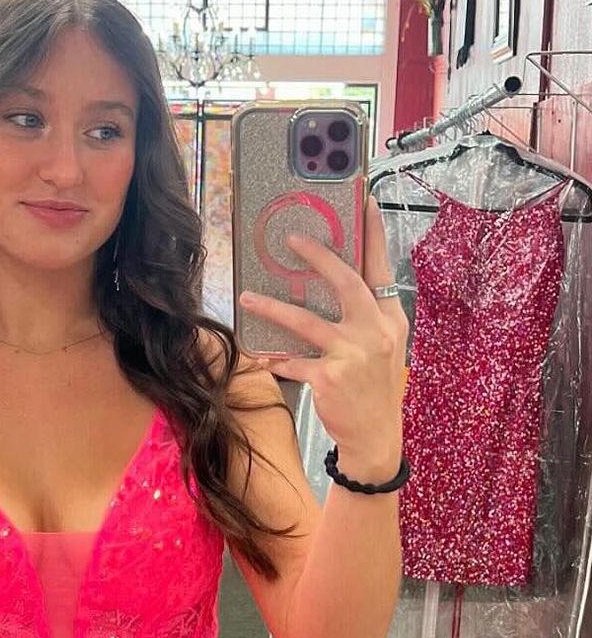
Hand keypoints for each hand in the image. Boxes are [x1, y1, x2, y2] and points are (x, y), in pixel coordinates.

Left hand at [238, 195, 408, 466]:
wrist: (375, 437)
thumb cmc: (374, 388)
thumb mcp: (383, 348)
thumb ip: (367, 316)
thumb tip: (333, 284)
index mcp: (390, 320)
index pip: (382, 269)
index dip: (374, 235)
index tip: (365, 201)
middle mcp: (376, 332)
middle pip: (345, 283)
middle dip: (319, 257)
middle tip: (291, 240)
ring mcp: (353, 355)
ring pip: (306, 321)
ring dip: (273, 308)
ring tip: (247, 297)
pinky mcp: (329, 378)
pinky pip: (293, 361)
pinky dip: (275, 358)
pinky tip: (259, 355)